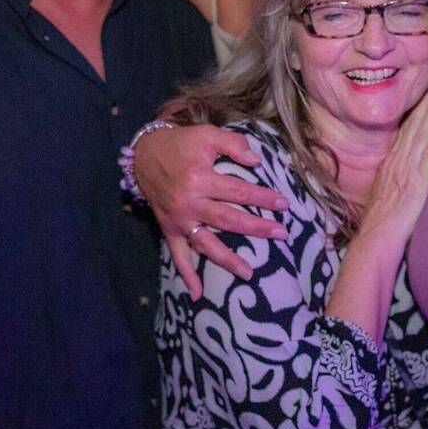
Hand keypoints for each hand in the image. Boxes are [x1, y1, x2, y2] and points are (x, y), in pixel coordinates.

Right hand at [135, 124, 287, 292]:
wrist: (143, 154)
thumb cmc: (179, 143)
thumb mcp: (206, 133)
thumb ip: (233, 144)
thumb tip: (257, 161)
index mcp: (200, 179)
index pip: (239, 191)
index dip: (263, 198)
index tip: (284, 205)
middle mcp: (190, 203)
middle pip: (229, 220)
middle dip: (257, 228)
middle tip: (281, 234)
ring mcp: (179, 220)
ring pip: (207, 244)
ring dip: (228, 260)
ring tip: (249, 273)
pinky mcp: (169, 230)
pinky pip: (178, 256)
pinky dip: (187, 275)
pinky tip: (198, 294)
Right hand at [356, 100, 427, 244]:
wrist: (377, 234)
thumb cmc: (381, 216)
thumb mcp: (385, 187)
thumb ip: (395, 171)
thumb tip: (406, 160)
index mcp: (391, 161)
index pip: (406, 129)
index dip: (416, 110)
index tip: (426, 92)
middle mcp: (399, 161)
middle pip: (414, 126)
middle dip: (426, 104)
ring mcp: (408, 170)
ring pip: (422, 135)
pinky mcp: (418, 182)